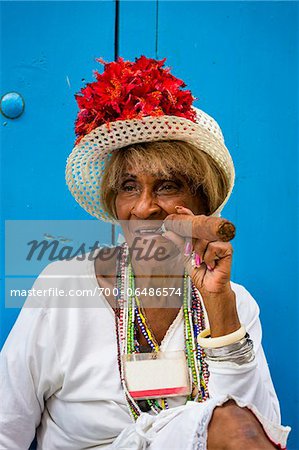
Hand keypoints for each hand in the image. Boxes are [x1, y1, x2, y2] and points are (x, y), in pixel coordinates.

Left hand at [163, 206, 240, 335]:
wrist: (208, 287)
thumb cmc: (199, 271)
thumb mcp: (185, 255)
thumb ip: (179, 242)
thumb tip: (167, 231)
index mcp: (203, 236)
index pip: (196, 222)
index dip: (187, 214)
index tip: (178, 209)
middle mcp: (212, 236)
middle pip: (200, 228)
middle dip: (192, 242)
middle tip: (191, 252)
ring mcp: (221, 241)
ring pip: (205, 239)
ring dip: (200, 252)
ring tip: (202, 262)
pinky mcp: (227, 248)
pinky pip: (213, 247)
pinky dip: (209, 257)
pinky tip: (211, 265)